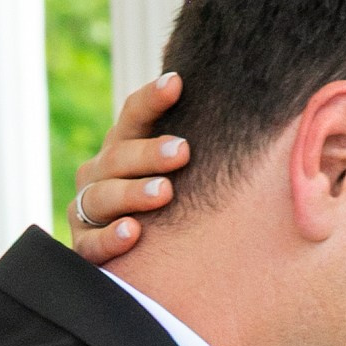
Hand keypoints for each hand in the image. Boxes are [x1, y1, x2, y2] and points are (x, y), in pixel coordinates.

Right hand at [69, 71, 189, 258]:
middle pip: (117, 157)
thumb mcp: (179, 175)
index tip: (176, 83)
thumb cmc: (171, 209)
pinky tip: (133, 233)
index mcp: (123, 147)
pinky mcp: (83, 247)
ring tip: (164, 193)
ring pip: (103, 196)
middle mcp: (99, 173)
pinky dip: (111, 238)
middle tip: (182, 151)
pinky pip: (92, 243)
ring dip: (133, 193)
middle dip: (149, 153)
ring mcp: (87, 210)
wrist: (141, 262)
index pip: (133, 116)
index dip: (151, 99)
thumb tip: (262, 118)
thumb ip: (192, 151)